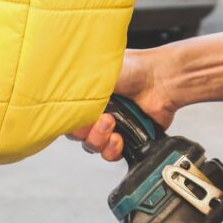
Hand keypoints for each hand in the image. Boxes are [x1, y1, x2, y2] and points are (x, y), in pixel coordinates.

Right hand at [67, 47, 179, 161]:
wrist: (161, 80)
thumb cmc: (133, 68)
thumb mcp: (96, 73)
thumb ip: (75, 87)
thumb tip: (60, 97)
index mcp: (85, 96)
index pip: (66, 116)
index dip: (68, 121)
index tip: (75, 116)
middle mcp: (96, 112)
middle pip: (77, 134)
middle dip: (85, 130)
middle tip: (101, 118)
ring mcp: (111, 127)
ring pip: (92, 146)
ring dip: (99, 139)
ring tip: (112, 125)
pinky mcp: (126, 140)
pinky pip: (110, 154)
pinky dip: (112, 149)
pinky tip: (120, 138)